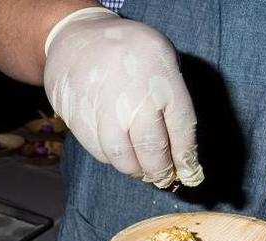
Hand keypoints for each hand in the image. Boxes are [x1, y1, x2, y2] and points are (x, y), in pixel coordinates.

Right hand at [43, 8, 203, 187]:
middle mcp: (132, 95)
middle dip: (161, 171)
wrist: (76, 37)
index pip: (182, 129)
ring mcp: (103, 108)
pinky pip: (100, 152)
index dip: (185, 158)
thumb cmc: (128, 52)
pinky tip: (120, 154)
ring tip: (142, 171)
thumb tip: (183, 153)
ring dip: (136, 171)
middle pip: (152, 150)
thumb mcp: (162, 60)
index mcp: (160, 76)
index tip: (188, 173)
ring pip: (123, 158)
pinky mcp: (79, 119)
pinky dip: (113, 160)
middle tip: (163, 178)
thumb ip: (173, 101)